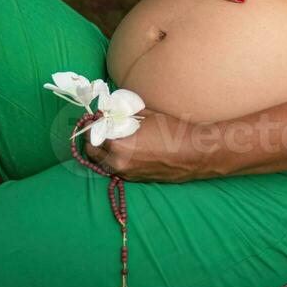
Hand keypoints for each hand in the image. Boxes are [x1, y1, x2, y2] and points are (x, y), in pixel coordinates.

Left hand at [84, 108, 219, 182]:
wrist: (193, 153)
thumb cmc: (172, 131)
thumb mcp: (147, 115)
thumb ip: (125, 112)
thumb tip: (111, 107)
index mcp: (119, 146)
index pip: (93, 136)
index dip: (93, 125)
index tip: (95, 117)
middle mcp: (119, 164)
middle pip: (92, 153)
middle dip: (93, 139)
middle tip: (98, 126)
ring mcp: (127, 174)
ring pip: (103, 163)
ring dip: (102, 150)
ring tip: (110, 136)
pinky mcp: (135, 179)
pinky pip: (115, 168)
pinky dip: (113, 158)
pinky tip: (124, 146)